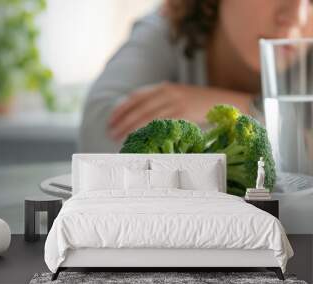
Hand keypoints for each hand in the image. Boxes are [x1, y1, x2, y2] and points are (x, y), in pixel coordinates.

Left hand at [108, 82, 252, 141]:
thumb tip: (140, 119)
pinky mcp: (186, 113)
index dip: (121, 108)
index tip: (110, 119)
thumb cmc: (201, 104)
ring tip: (119, 138)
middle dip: (122, 120)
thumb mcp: (179, 99)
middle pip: (138, 107)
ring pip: (147, 116)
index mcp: (165, 87)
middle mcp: (168, 92)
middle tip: (110, 132)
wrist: (230, 102)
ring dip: (131, 127)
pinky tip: (140, 138)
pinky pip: (162, 123)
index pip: (136, 97)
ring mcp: (177, 102)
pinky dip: (149, 131)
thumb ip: (161, 104)